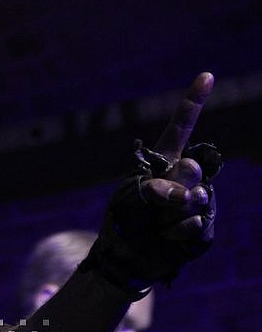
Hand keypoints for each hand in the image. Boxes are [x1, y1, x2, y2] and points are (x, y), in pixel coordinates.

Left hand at [86, 73, 221, 291]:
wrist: (128, 256)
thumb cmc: (125, 219)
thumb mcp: (131, 197)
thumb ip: (156, 188)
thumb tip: (186, 194)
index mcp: (164, 161)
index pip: (181, 127)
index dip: (193, 101)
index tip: (206, 75)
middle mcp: (185, 177)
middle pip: (191, 167)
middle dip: (170, 186)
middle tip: (155, 201)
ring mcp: (198, 201)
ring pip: (196, 198)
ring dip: (170, 214)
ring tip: (156, 223)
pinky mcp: (205, 226)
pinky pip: (197, 224)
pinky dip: (175, 233)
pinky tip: (166, 237)